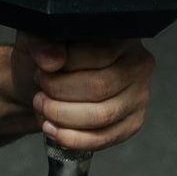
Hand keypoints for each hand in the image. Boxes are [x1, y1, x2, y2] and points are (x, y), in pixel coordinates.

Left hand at [13, 33, 154, 154]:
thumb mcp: (37, 39)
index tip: (43, 70)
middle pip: (100, 87)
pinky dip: (73, 139)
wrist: (46, 84)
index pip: (100, 54)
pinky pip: (105, 138)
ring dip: (64, 116)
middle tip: (41, 91)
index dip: (65, 66)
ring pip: (102, 116)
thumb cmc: (47, 58)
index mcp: (120, 36)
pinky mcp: (132, 123)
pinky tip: (54, 130)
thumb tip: (52, 60)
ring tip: (44, 108)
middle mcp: (138, 64)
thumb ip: (42, 42)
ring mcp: (139, 95)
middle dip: (60, 93)